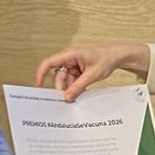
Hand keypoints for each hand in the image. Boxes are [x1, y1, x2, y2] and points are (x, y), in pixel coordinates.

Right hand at [35, 43, 149, 101]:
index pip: (49, 63)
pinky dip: (74, 88)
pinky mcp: (77, 71)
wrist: (116, 57)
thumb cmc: (106, 59)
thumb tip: (67, 96)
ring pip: (65, 81)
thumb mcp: (92, 75)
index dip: (41, 74)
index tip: (39, 85)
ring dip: (69, 89)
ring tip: (75, 98)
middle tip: (65, 100)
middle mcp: (69, 59)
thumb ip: (78, 86)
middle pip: (58, 76)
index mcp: (70, 54)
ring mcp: (72, 65)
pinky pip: (71, 81)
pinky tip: (79, 94)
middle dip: (61, 88)